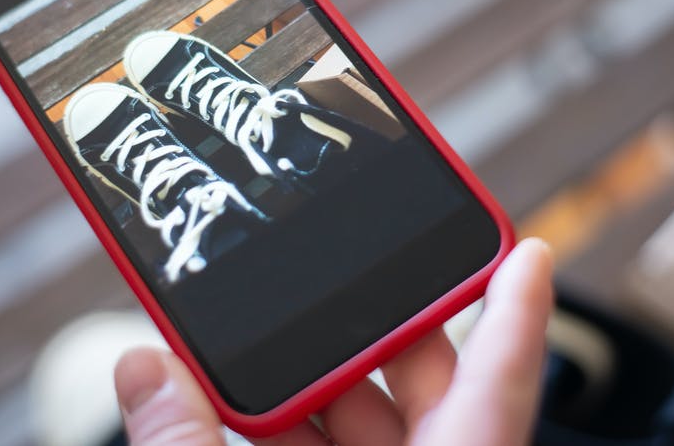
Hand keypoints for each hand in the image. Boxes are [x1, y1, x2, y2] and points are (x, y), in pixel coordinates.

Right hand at [114, 237, 553, 445]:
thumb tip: (145, 369)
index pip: (502, 378)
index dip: (519, 309)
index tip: (529, 247)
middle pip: (426, 386)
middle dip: (371, 331)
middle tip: (331, 279)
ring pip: (375, 425)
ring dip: (321, 391)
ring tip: (265, 349)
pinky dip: (302, 435)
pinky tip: (249, 421)